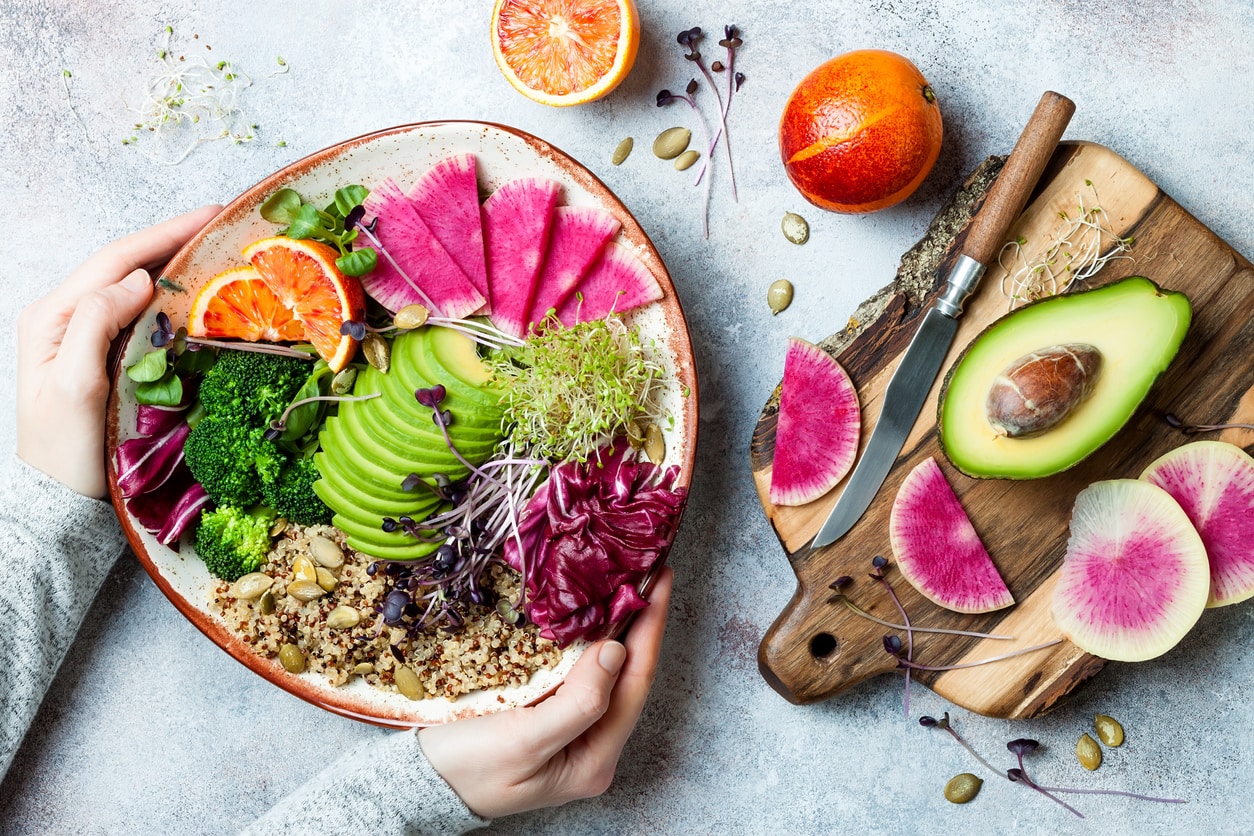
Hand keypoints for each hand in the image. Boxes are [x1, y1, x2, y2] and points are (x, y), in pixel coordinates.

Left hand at [16, 206, 221, 497]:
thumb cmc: (63, 451)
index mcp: (53, 316)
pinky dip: (171, 294)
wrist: (57, 498)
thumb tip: (137, 280)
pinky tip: (196, 291)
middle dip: (173, 239)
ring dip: (174, 262)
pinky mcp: (104, 353)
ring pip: (133, 283)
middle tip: (221, 223)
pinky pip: (140, 311)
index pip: (115, 260)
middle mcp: (66, 317)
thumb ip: (96, 325)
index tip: (210, 216)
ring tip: (215, 248)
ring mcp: (84, 334)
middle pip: (125, 263)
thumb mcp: (73, 387)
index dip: (164, 234)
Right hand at [420, 567, 673, 819]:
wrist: (415, 784)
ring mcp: (571, 733)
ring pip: (606, 672)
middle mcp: (590, 748)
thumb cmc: (463, 770)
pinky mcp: (549, 717)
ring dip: (617, 627)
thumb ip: (577, 704)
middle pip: (627, 677)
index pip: (635, 684)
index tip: (659, 580)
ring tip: (626, 582)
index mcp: (593, 760)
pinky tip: (588, 613)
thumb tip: (616, 652)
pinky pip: (580, 673)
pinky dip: (587, 640)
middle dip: (640, 623)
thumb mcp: (521, 742)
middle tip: (648, 570)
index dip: (650, 629)